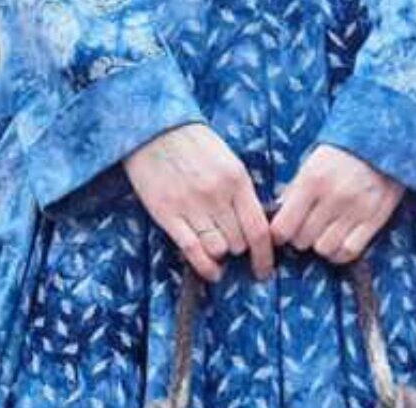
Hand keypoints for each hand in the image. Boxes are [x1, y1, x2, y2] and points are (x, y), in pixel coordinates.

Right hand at [124, 123, 273, 281]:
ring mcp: (192, 206)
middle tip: (231, 242)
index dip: (265, 256)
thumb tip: (255, 227)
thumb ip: (242, 192)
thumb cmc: (192, 144)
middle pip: (239, 243)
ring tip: (215, 244)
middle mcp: (217, 195)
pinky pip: (193, 250)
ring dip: (221, 254)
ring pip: (219, 250)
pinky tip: (211, 272)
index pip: (258, 229)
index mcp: (237, 179)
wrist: (151, 127)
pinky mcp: (168, 214)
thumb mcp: (227, 161)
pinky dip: (205, 267)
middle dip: (239, 248)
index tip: (264, 269)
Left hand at [270, 145, 404, 263]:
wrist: (386, 140)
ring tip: (325, 232)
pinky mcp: (374, 219)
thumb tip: (279, 217)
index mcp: (313, 179)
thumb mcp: (313, 162)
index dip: (279, 234)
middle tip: (307, 227)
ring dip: (321, 244)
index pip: (283, 227)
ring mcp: (355, 210)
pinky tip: (339, 241)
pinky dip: (340, 252)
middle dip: (300, 237)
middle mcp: (333, 196)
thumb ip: (295, 189)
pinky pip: (348, 252)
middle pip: (302, 240)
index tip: (283, 231)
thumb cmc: (344, 152)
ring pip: (324, 249)